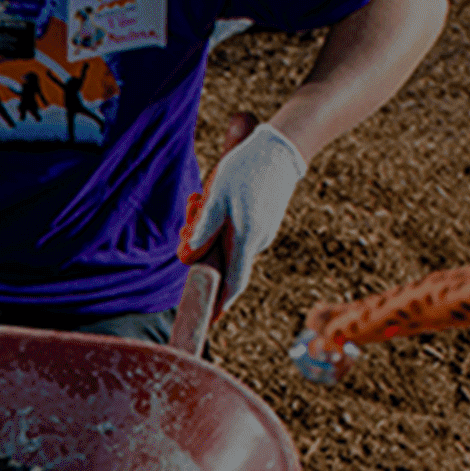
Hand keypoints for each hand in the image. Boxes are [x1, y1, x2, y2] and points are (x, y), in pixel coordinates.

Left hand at [181, 123, 306, 314]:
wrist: (281, 150)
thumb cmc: (245, 170)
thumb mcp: (216, 197)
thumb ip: (203, 228)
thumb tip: (189, 255)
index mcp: (246, 239)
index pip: (233, 284)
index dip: (220, 304)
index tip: (209, 320)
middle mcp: (258, 241)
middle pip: (227, 263)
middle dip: (205, 255)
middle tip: (188, 223)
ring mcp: (265, 232)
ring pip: (233, 247)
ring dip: (213, 235)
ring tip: (200, 200)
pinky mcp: (266, 222)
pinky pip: (241, 235)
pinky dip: (225, 227)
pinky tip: (216, 198)